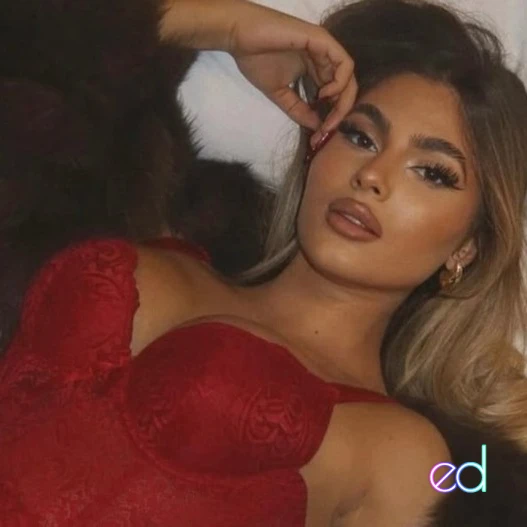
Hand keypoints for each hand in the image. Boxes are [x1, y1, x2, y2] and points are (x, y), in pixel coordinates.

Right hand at [225, 2, 356, 146]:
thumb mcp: (280, 94)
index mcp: (315, 70)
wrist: (240, 37)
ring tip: (327, 114)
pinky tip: (324, 94)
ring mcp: (325, 49)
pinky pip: (345, 64)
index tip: (320, 135)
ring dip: (343, 102)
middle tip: (327, 129)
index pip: (334, 96)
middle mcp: (323, 59)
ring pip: (349, 78)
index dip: (331, 117)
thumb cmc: (256, 60)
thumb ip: (299, 110)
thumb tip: (317, 128)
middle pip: (346, 89)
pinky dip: (340, 83)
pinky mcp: (323, 41)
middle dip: (340, 113)